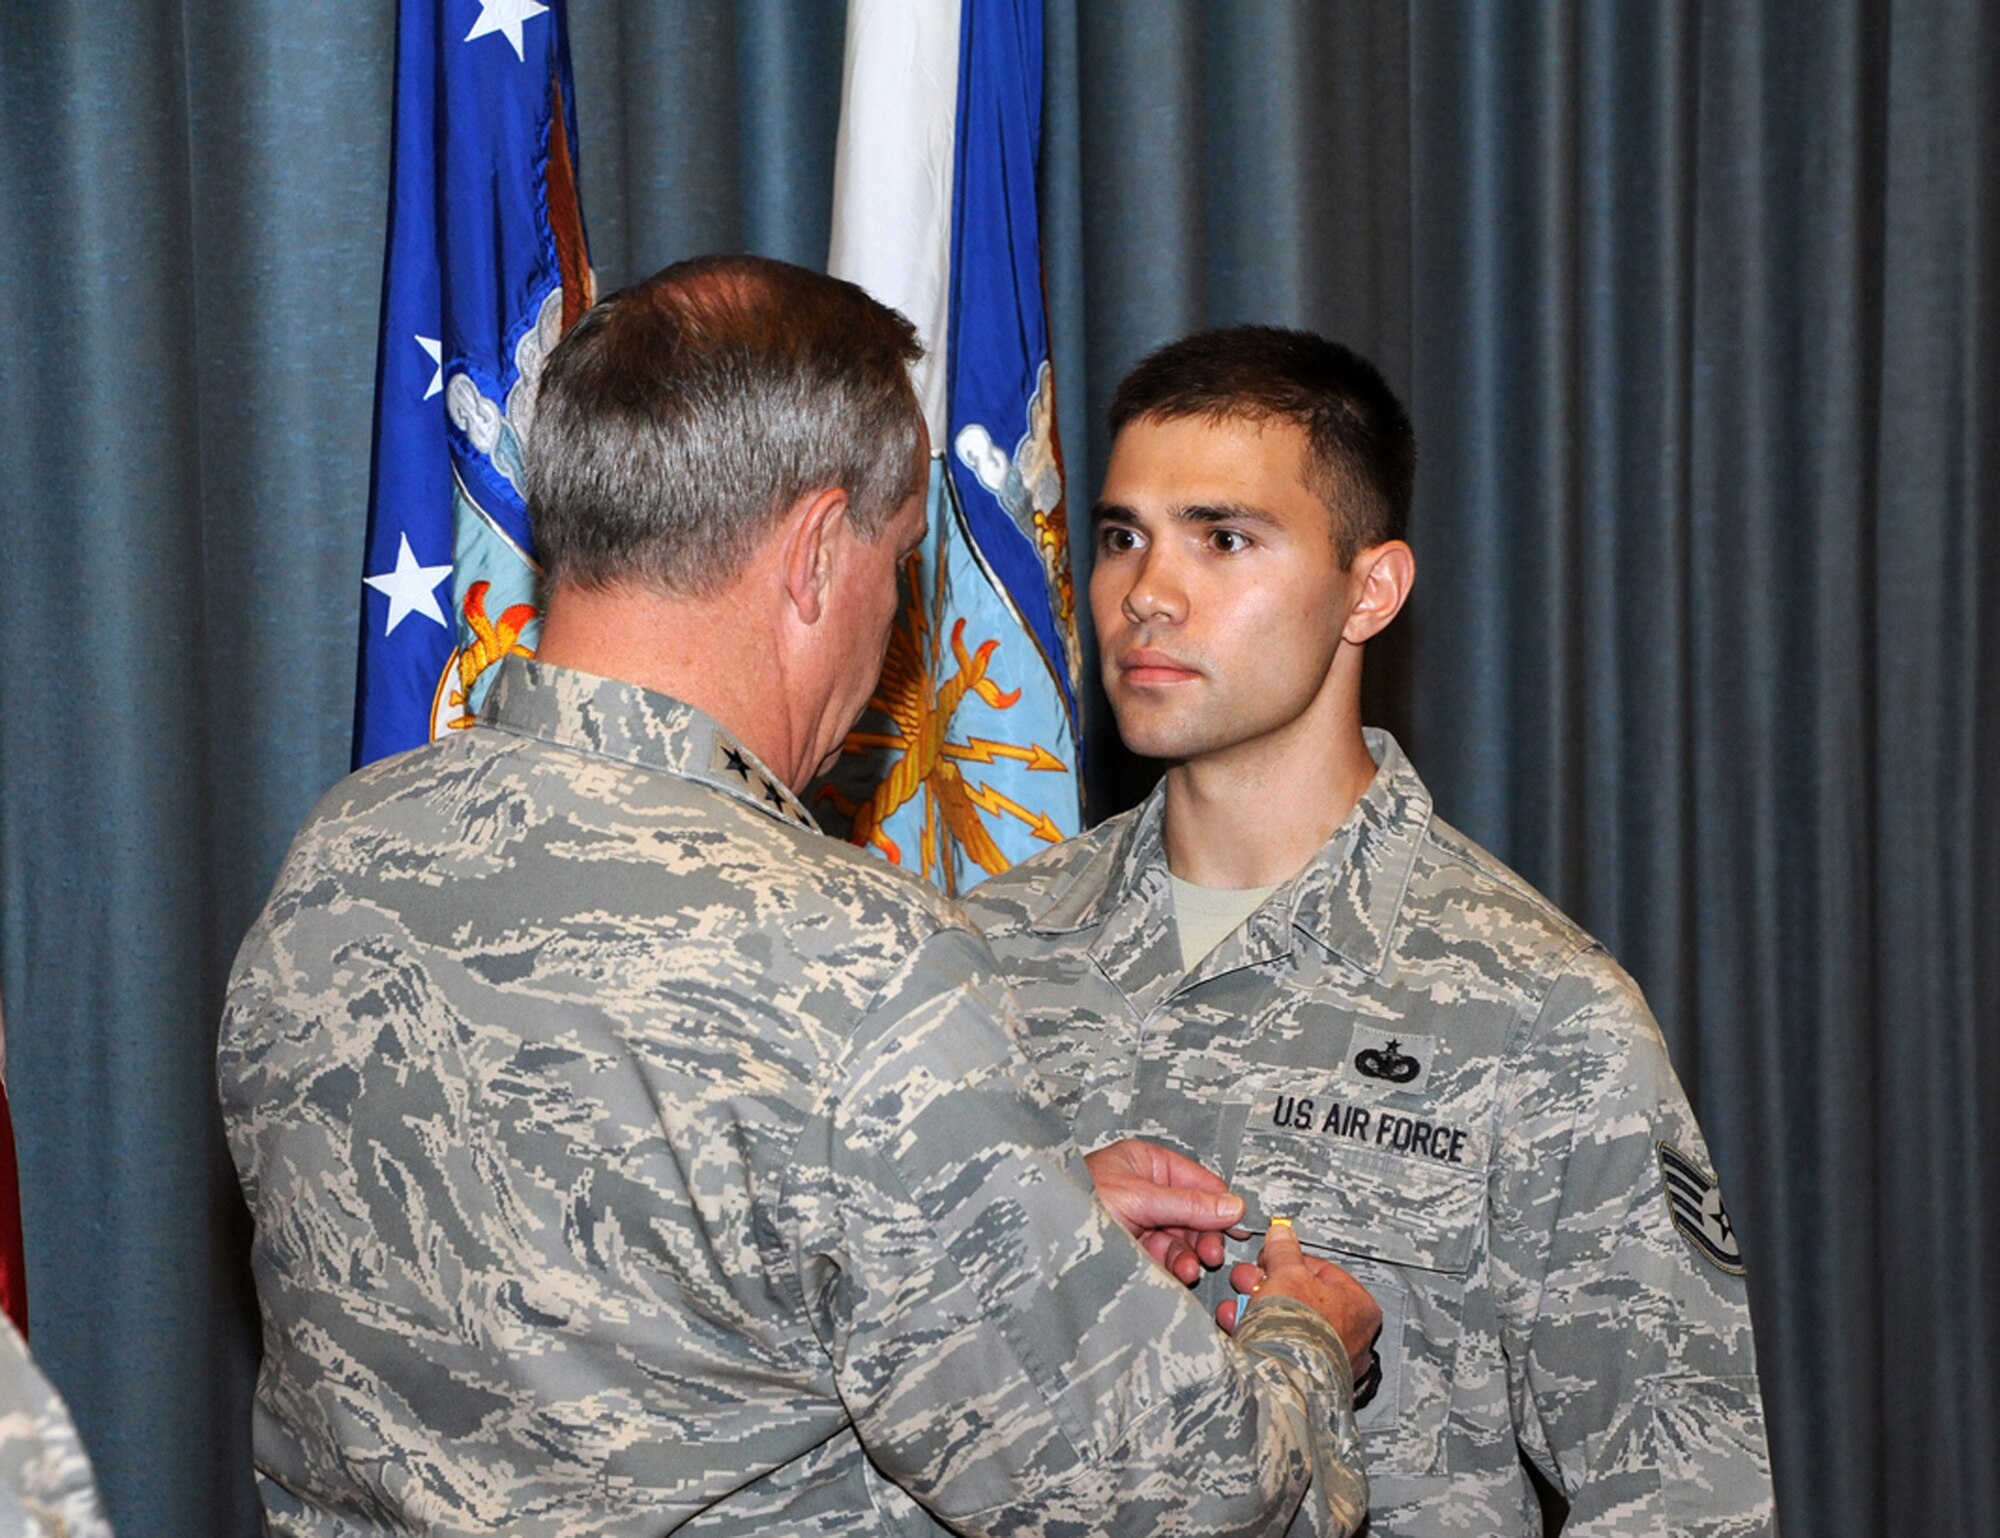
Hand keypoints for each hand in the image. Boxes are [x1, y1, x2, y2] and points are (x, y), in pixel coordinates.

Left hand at [1085, 1137, 1245, 1285]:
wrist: (1038, 1236)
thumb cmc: (1074, 1200)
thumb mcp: (1138, 1198)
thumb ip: (1187, 1204)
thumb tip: (1233, 1205)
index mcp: (1146, 1163)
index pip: (1197, 1180)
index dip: (1219, 1204)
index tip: (1238, 1226)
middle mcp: (1144, 1189)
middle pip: (1192, 1213)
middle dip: (1204, 1234)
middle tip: (1213, 1253)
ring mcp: (1138, 1220)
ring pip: (1179, 1238)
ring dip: (1190, 1254)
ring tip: (1192, 1267)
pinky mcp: (1130, 1248)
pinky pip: (1163, 1256)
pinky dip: (1173, 1266)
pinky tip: (1177, 1273)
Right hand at [1217, 1218, 1380, 1383]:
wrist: (1283, 1379)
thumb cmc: (1299, 1327)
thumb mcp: (1287, 1273)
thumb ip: (1284, 1250)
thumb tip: (1281, 1234)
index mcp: (1360, 1306)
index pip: (1321, 1271)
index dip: (1287, 1262)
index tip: (1267, 1260)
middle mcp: (1353, 1336)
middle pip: (1301, 1298)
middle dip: (1265, 1286)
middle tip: (1246, 1280)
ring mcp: (1329, 1361)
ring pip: (1287, 1324)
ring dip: (1255, 1310)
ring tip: (1236, 1307)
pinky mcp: (1305, 1379)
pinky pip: (1279, 1348)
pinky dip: (1257, 1335)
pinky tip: (1237, 1327)